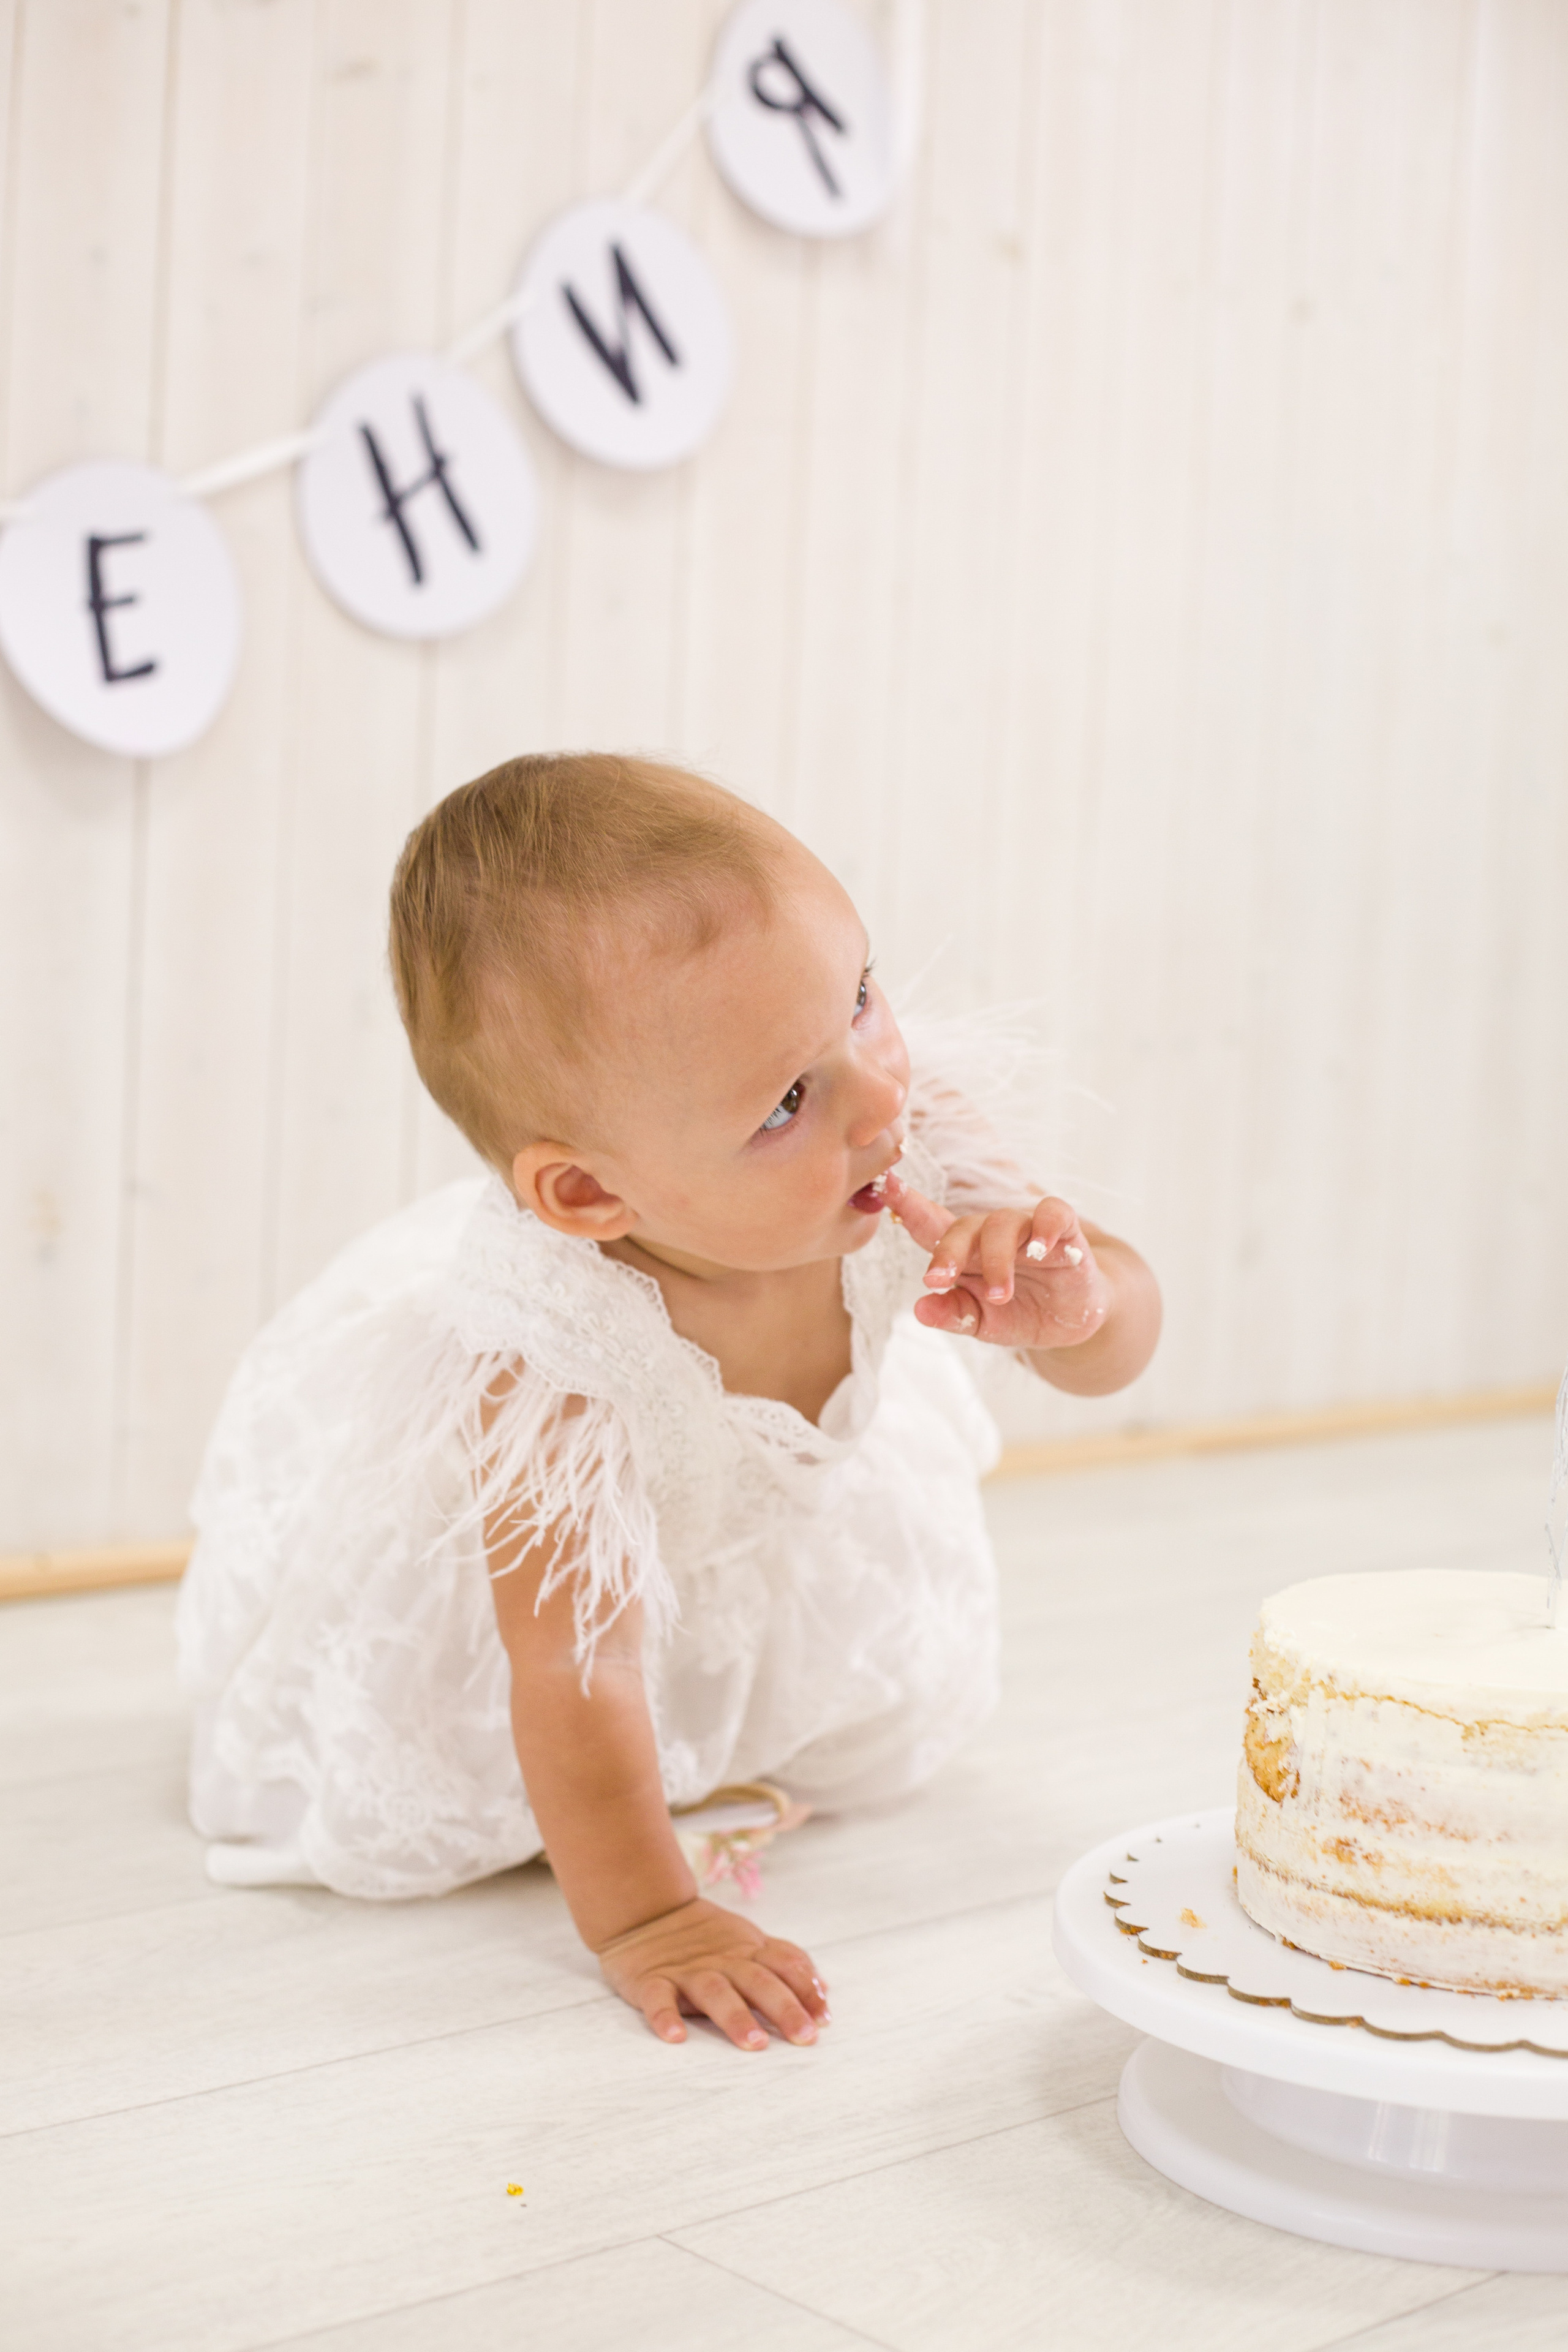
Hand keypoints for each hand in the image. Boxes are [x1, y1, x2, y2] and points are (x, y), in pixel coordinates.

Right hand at [594, 1896, 830, 2050]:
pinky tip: (675, 2036)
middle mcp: (723, 1960)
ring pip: (715, 1991)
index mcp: (748, 1951)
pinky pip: (658, 1997)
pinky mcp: (652, 1980)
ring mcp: (687, 1970)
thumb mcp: (749, 1943)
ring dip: (735, 2016)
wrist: (648, 1912)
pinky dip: (665, 2016)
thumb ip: (785, 1962)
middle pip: (758, 1980)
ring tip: (753, 2042)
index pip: (785, 1964)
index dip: (806, 1989)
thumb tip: (824, 1990)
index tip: (824, 2019)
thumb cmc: (707, 1938)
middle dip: (784, 2007)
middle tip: (804, 2036)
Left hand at [885, 1170, 1109, 1352]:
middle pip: (963, 1227)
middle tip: (938, 1281)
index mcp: (965, 1253)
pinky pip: (1054, 1214)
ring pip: (1004, 1224)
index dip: (908, 1205)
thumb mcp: (983, 1323)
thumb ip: (954, 1315)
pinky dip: (1047, 1227)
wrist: (1072, 1320)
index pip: (930, 1225)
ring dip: (997, 1260)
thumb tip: (920, 1309)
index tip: (885, 1187)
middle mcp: (991, 1234)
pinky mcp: (1064, 1231)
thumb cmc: (1019, 1313)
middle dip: (947, 1252)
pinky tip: (1042, 1250)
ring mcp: (1027, 1229)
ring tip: (997, 1294)